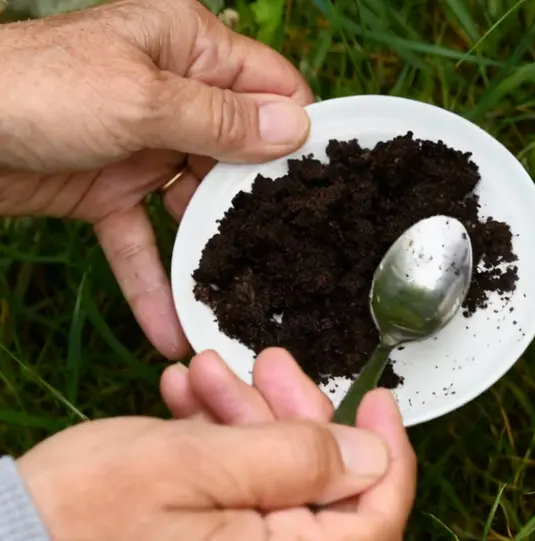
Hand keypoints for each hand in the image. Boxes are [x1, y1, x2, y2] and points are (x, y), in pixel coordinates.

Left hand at [0, 0, 314, 358]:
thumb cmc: (33, 89)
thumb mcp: (141, 101)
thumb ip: (222, 122)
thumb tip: (298, 130)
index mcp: (187, 45)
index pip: (270, 84)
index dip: (300, 130)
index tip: (331, 184)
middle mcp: (172, 91)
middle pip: (240, 152)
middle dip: (261, 206)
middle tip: (298, 257)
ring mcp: (140, 143)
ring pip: (196, 202)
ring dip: (212, 252)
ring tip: (244, 303)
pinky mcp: (105, 189)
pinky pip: (142, 238)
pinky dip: (154, 281)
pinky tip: (172, 330)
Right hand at [16, 349, 416, 540]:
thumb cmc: (75, 512)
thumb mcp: (193, 460)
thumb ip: (298, 458)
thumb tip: (375, 457)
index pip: (376, 525)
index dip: (389, 455)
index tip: (379, 399)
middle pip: (324, 502)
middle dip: (300, 422)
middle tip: (268, 365)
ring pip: (277, 497)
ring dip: (252, 428)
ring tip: (209, 375)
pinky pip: (238, 513)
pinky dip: (224, 457)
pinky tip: (192, 409)